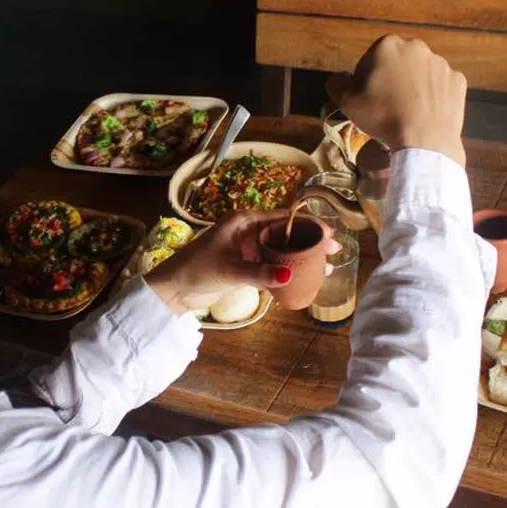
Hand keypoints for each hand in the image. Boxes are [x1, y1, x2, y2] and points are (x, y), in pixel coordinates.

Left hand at [145, 211, 335, 315]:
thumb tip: (289, 275)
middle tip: (334, 250)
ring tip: (326, 265)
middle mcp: (246, 231)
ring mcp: (246, 249)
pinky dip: (287, 270)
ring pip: (280, 250)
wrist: (173, 290)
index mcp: (242, 221)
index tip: (328, 233)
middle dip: (309, 241)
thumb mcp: (230, 271)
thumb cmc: (196, 271)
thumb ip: (259, 273)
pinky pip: (271, 265)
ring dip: (300, 257)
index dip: (306, 224)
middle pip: (285, 233)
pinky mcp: (244, 266)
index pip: (281, 217)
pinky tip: (304, 278)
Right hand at [327, 36, 466, 167]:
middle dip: (392, 79)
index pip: (370, 60)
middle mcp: (416, 47)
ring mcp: (441, 63)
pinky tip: (426, 113)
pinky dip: (434, 96)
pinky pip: (440, 86)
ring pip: (420, 73)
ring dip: (413, 86)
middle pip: (397, 63)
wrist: (424, 140)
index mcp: (387, 46)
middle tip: (387, 106)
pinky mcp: (457, 80)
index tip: (367, 99)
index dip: (365, 81)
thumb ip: (336, 84)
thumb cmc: (381, 116)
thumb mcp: (346, 102)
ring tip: (408, 112)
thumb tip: (337, 79)